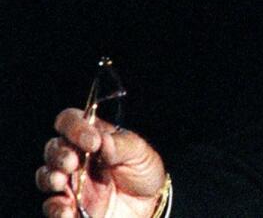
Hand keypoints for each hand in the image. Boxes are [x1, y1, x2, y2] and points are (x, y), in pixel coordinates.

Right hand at [36, 108, 165, 217]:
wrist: (149, 204)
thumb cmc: (143, 172)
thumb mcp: (141, 154)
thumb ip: (122, 145)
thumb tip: (103, 139)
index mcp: (91, 137)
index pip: (70, 121)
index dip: (74, 127)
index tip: (92, 142)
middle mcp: (76, 157)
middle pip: (54, 148)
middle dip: (59, 154)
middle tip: (72, 162)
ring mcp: (70, 182)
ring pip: (46, 175)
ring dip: (50, 177)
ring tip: (60, 182)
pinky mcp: (69, 206)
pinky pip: (53, 206)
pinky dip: (56, 208)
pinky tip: (67, 210)